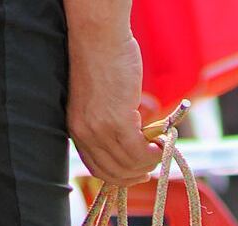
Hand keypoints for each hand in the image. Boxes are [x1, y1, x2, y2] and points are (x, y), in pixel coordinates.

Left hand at [66, 29, 159, 185]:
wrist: (98, 35)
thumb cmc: (100, 59)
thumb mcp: (97, 100)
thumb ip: (106, 123)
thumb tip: (132, 139)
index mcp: (77, 129)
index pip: (97, 168)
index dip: (120, 177)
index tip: (136, 174)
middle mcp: (85, 133)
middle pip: (113, 172)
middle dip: (135, 176)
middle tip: (152, 167)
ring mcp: (100, 129)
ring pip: (128, 164)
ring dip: (148, 163)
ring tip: (160, 150)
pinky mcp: (117, 121)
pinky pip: (138, 151)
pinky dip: (152, 154)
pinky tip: (161, 144)